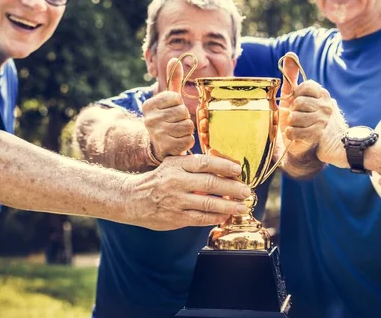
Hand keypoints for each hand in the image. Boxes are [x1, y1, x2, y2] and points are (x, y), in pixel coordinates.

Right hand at [129, 154, 250, 229]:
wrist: (133, 199)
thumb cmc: (159, 179)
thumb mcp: (172, 164)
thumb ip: (194, 164)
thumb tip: (225, 166)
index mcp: (177, 165)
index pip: (204, 162)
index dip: (224, 165)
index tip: (238, 170)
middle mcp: (176, 181)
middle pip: (210, 183)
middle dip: (232, 187)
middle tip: (246, 191)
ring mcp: (176, 200)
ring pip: (207, 203)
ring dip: (228, 206)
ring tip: (242, 206)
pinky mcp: (175, 217)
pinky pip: (200, 218)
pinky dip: (215, 217)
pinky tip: (225, 216)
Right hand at [142, 58, 194, 161]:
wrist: (156, 145)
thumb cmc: (166, 118)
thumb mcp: (168, 99)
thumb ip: (173, 79)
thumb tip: (174, 58)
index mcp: (149, 105)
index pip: (175, 97)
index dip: (178, 104)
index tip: (171, 110)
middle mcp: (150, 119)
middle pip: (182, 112)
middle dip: (184, 117)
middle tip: (175, 122)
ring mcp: (157, 134)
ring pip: (187, 126)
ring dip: (186, 130)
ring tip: (177, 132)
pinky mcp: (166, 148)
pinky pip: (188, 140)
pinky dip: (187, 141)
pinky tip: (178, 141)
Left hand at [279, 55, 346, 163]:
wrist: (314, 146)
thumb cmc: (303, 119)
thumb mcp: (296, 96)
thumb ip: (292, 76)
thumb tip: (290, 54)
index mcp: (321, 94)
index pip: (304, 87)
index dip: (295, 96)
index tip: (297, 102)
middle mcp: (325, 105)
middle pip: (298, 102)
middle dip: (293, 111)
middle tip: (298, 117)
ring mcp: (323, 120)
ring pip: (295, 117)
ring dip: (291, 124)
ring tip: (298, 126)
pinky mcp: (317, 135)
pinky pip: (293, 131)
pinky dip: (291, 134)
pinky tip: (297, 135)